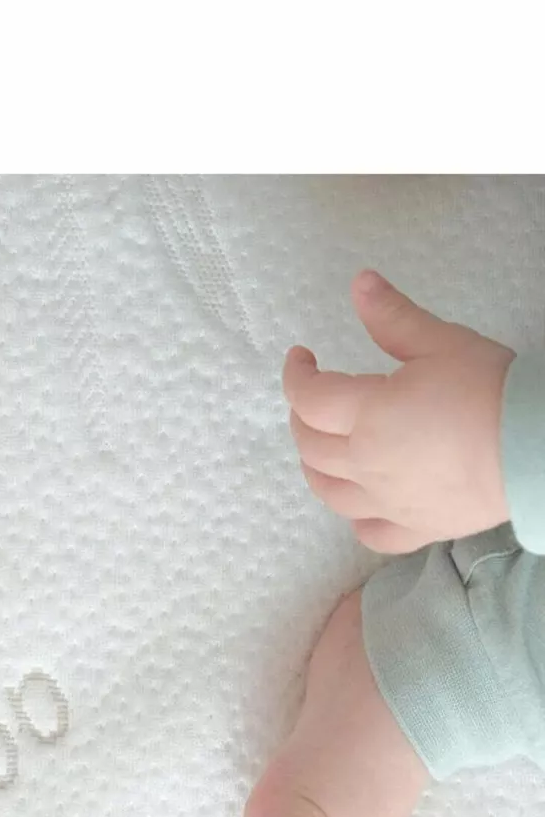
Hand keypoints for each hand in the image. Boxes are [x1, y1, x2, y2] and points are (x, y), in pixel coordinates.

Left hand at [283, 270, 514, 553]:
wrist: (534, 450)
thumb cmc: (488, 390)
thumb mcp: (441, 343)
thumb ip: (394, 317)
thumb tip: (359, 283)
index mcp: (366, 415)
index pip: (308, 398)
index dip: (296, 374)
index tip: (302, 357)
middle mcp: (365, 464)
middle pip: (310, 446)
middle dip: (302, 417)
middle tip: (313, 398)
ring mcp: (386, 502)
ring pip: (329, 493)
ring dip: (315, 467)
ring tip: (322, 448)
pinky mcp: (414, 529)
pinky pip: (370, 533)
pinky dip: (357, 519)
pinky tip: (361, 505)